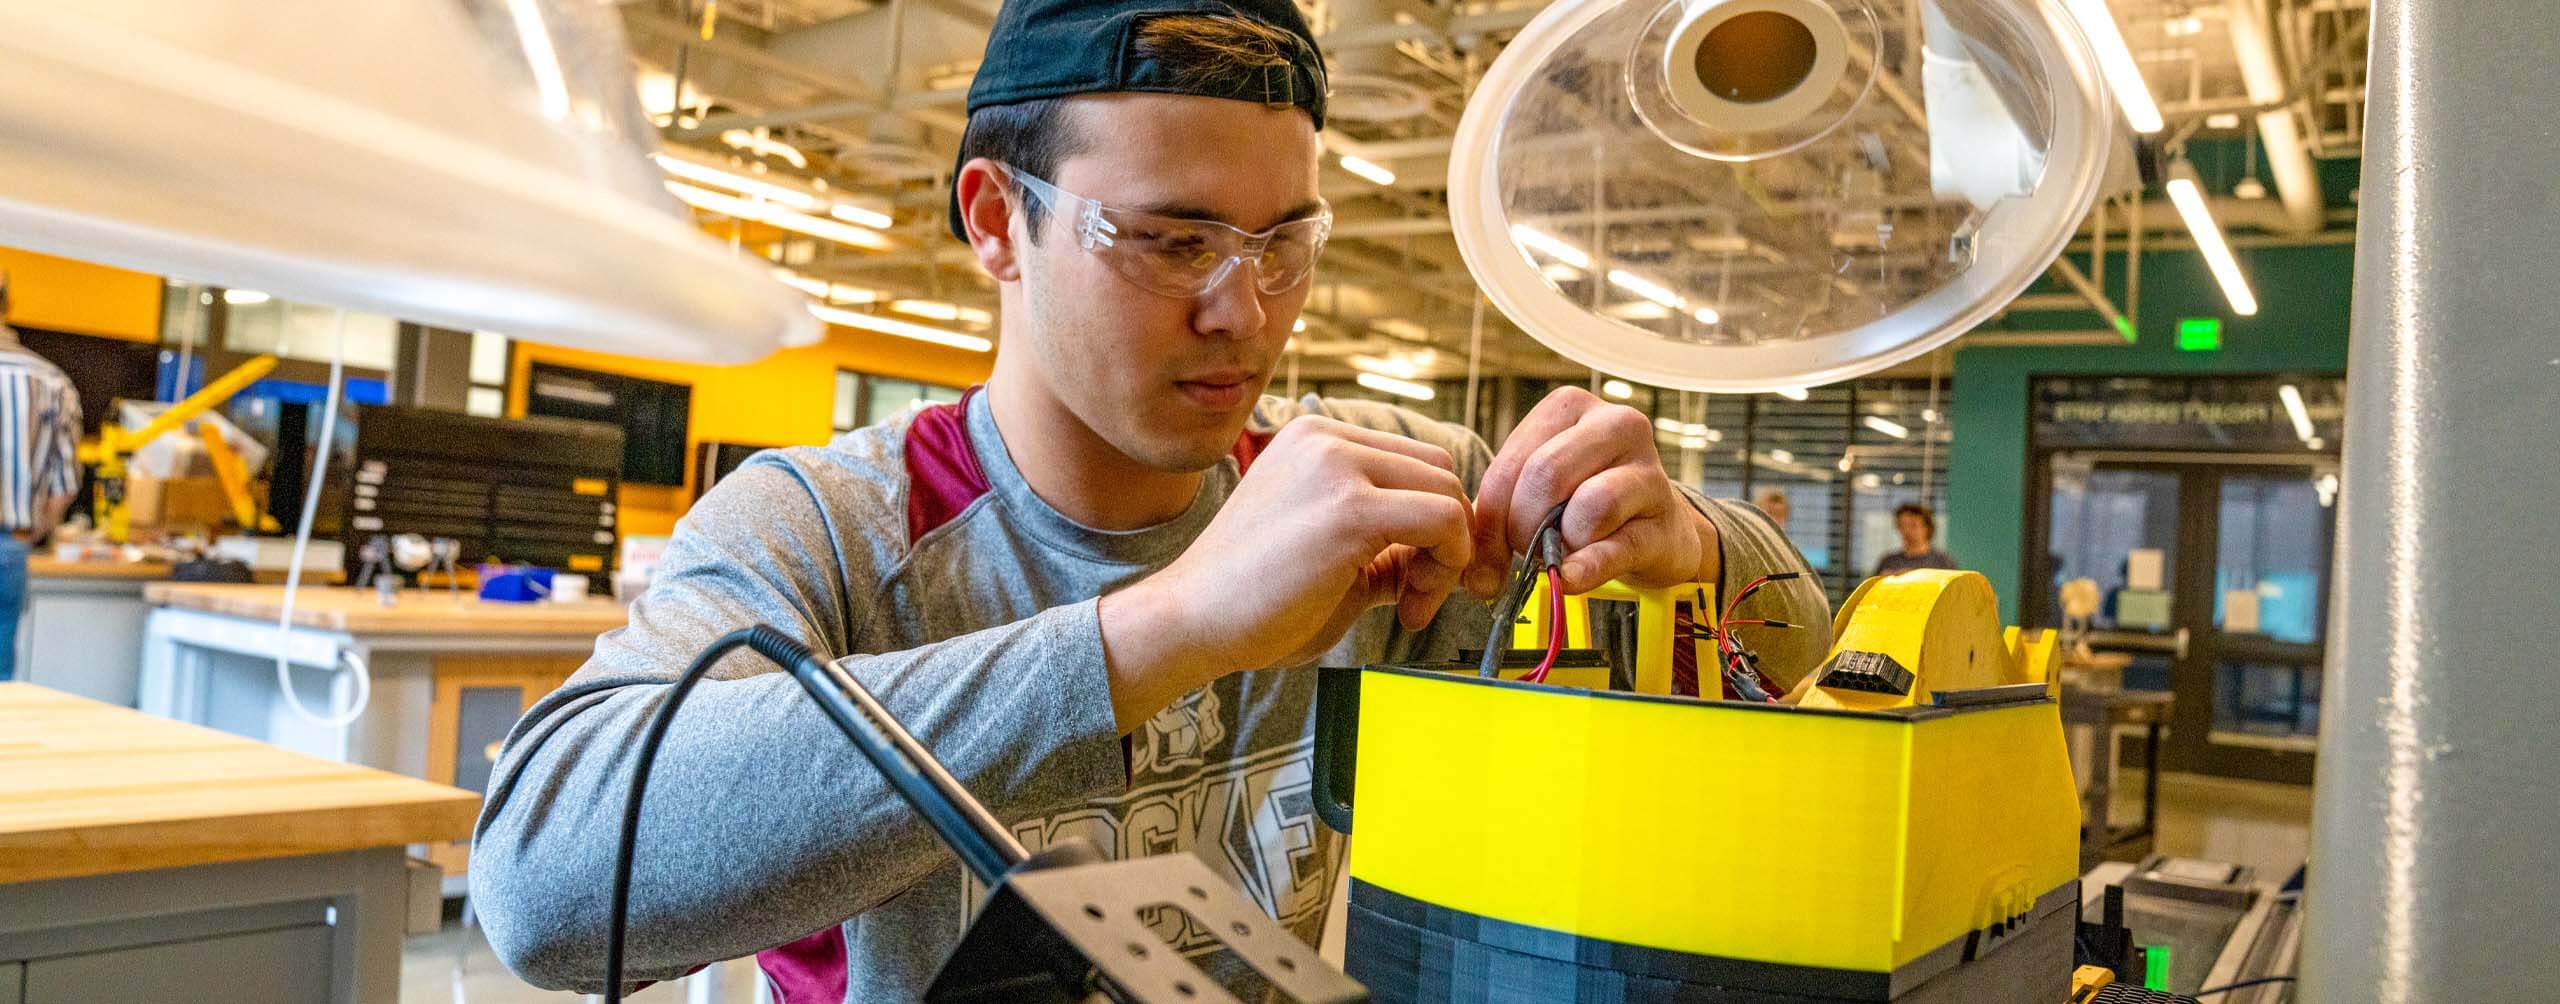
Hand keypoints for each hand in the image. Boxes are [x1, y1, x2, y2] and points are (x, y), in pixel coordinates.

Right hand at [1099, 417, 1473, 730]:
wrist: (1189, 621)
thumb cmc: (1250, 598)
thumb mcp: (1330, 551)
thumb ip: (1386, 540)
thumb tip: (1445, 547)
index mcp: (1316, 438)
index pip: (1415, 462)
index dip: (1431, 523)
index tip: (1414, 579)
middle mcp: (1326, 437)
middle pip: (1440, 472)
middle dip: (1447, 540)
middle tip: (1416, 598)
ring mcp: (1337, 466)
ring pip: (1450, 493)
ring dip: (1448, 557)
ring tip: (1409, 604)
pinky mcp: (1349, 509)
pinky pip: (1445, 520)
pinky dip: (1448, 566)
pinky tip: (1409, 607)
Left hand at [1463, 387, 1717, 596]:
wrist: (1655, 528)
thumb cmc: (1584, 501)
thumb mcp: (1537, 492)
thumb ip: (1499, 516)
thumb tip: (1476, 574)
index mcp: (1570, 407)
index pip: (1512, 463)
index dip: (1490, 518)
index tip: (1486, 556)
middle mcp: (1616, 425)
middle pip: (1547, 475)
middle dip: (1523, 527)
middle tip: (1527, 552)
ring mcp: (1649, 471)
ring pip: (1591, 504)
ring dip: (1563, 543)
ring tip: (1563, 552)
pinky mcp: (1666, 522)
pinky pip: (1618, 546)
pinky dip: (1588, 568)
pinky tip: (1570, 578)